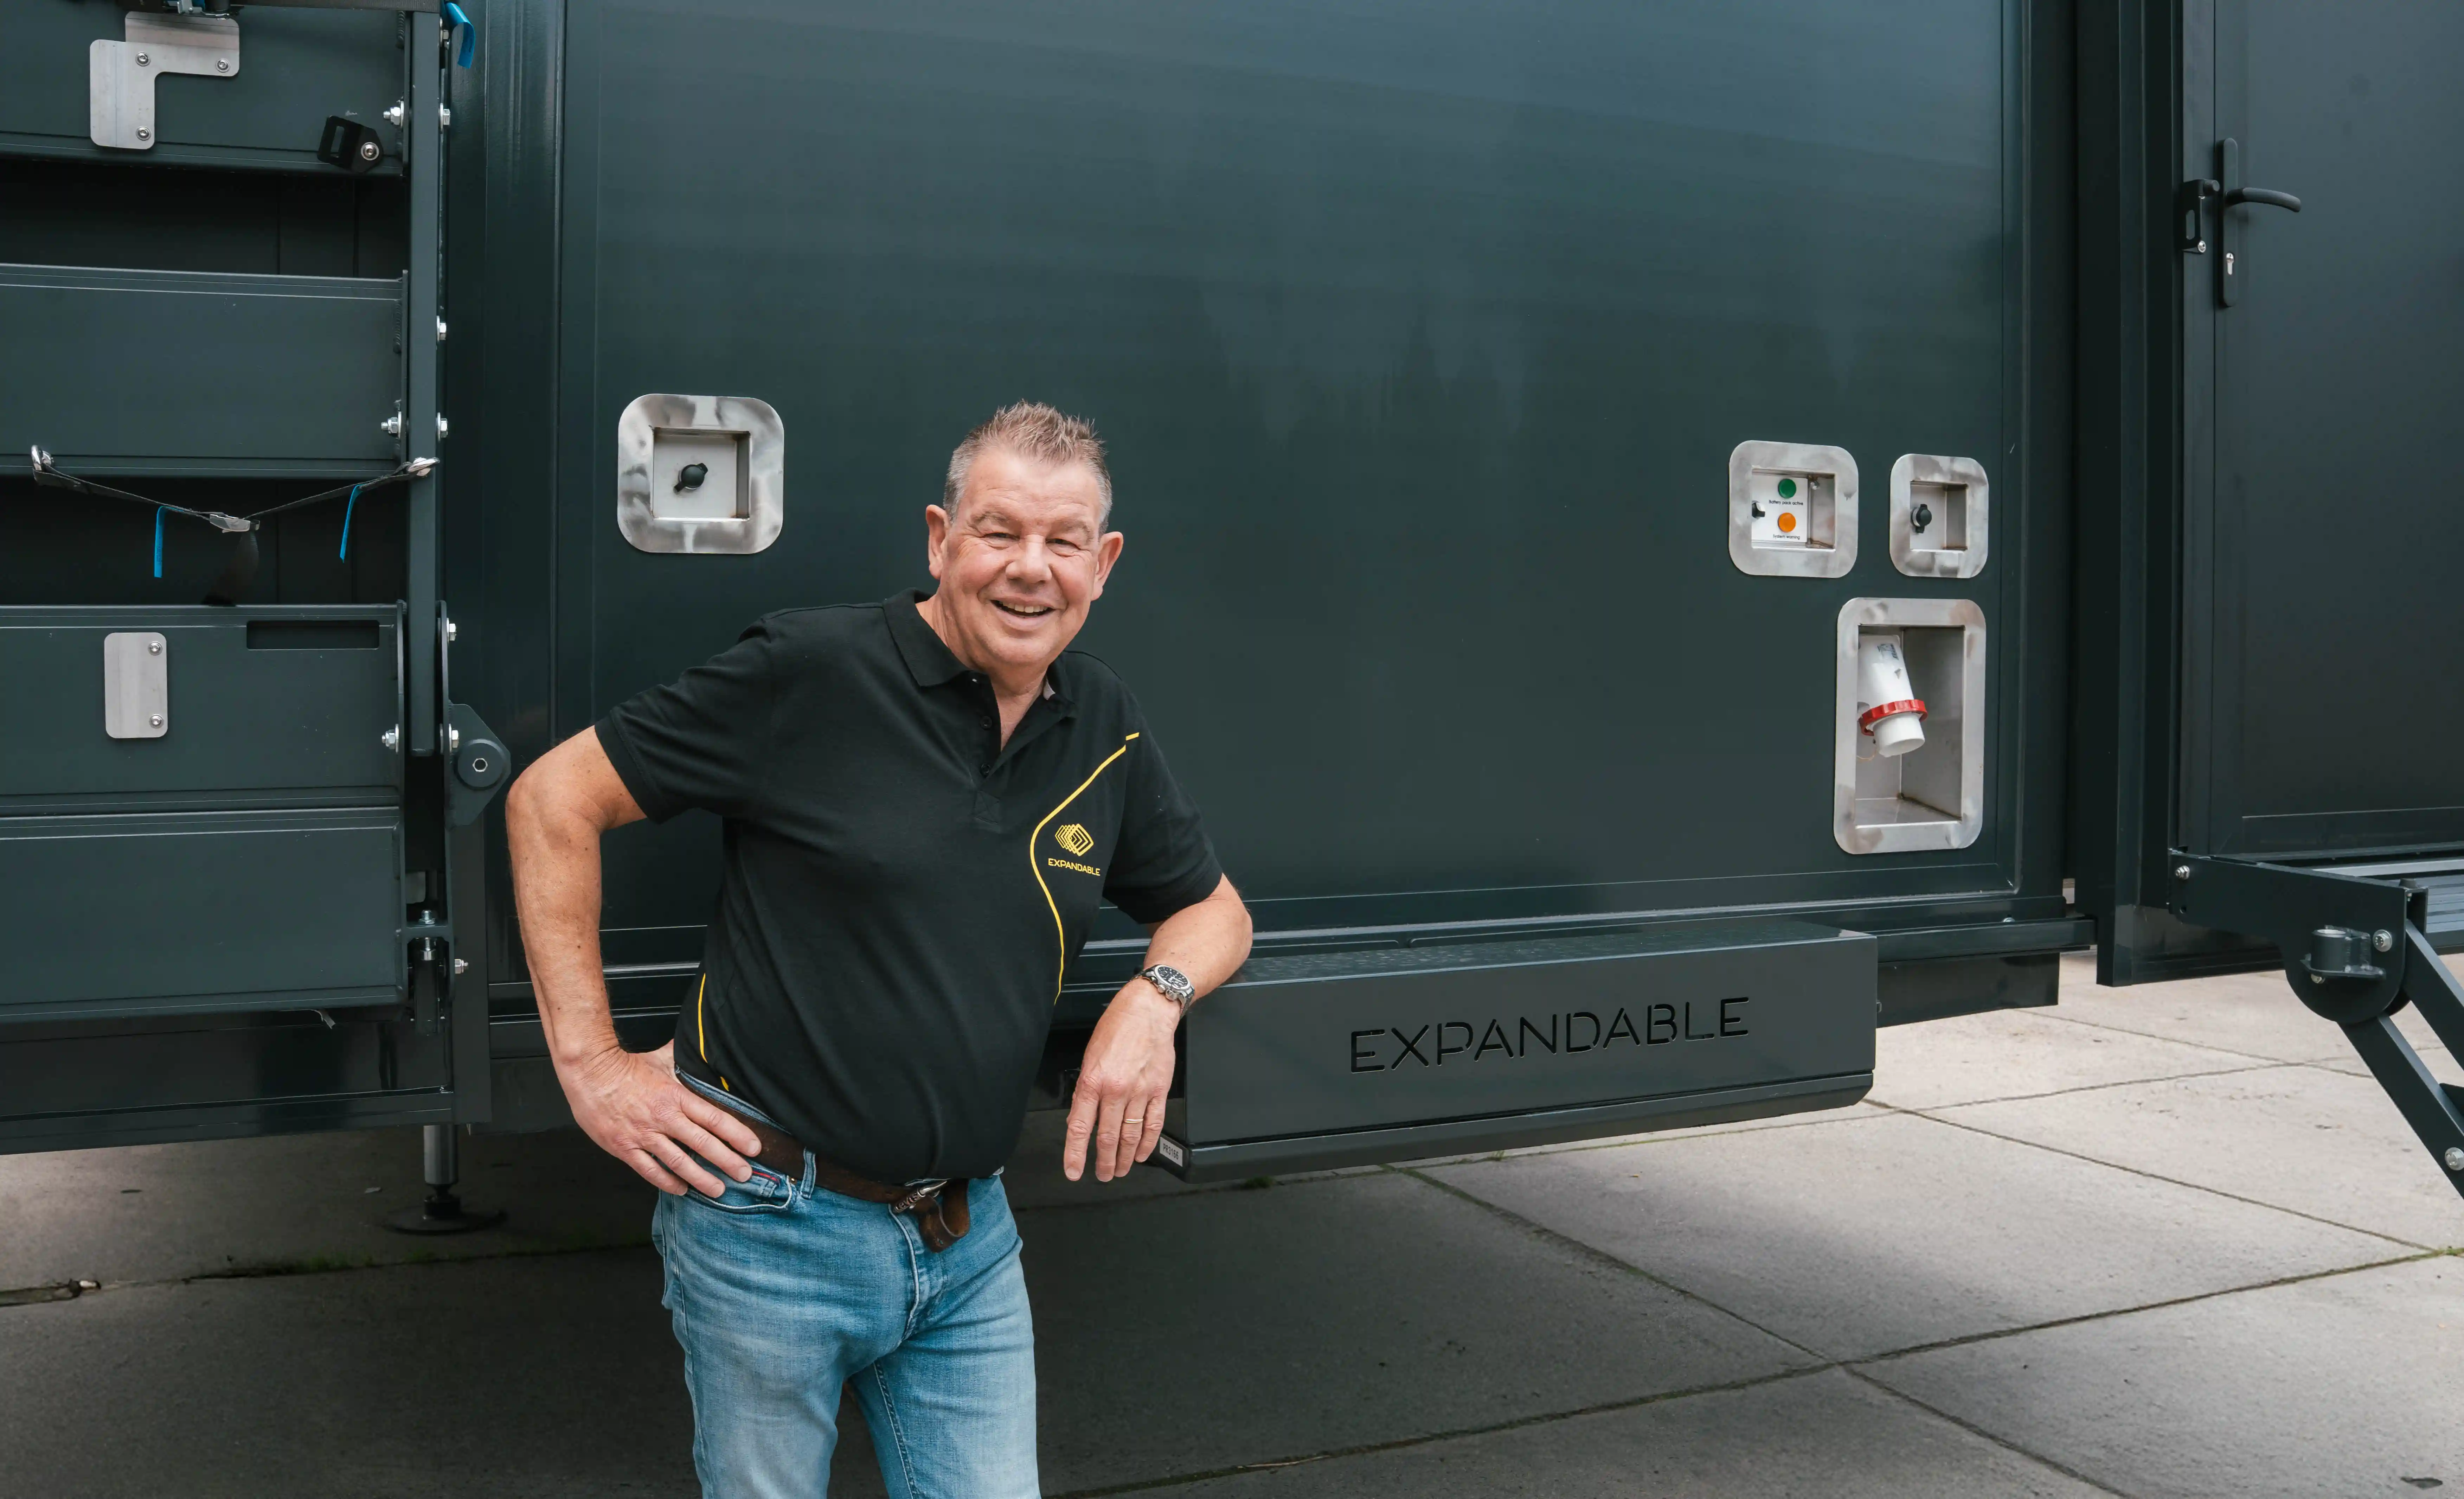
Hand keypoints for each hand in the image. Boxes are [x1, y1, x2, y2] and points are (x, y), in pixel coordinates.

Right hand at [558, 1040, 763, 1196]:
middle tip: (744, 1175)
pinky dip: (667, 1181)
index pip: (714, 1118)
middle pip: (703, 1144)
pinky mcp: (625, 1147)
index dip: (736, 1134)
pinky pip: (650, 1170)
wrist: (589, 1073)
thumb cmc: (626, 1066)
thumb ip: (686, 1061)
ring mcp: (644, 1135)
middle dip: (727, 1162)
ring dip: (701, 1179)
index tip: (754, 1147)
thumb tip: (706, 1051)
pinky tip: (681, 1189)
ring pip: (679, 1162)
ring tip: (718, 1190)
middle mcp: (663, 1118)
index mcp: (676, 1096)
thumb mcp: (662, 1059)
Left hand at [1064, 981, 1180, 1181]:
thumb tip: (1080, 1117)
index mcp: (1093, 1081)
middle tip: (1102, 1175)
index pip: (1080, 1126)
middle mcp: (1116, 1089)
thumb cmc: (1117, 1028)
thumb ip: (1086, 1089)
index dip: (1075, 1154)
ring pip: (1130, 1135)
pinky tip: (1141, 1153)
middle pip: (1107, 1137)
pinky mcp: (1159, 1090)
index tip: (1074, 1171)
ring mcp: (1140, 1091)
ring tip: (1120, 1169)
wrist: (1147, 1011)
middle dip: (1104, 1162)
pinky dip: (1147, 1143)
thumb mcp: (1090, 1057)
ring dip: (1124, 1158)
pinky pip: (1153, 1124)